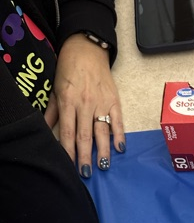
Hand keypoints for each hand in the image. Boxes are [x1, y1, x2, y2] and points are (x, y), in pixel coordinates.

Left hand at [45, 33, 125, 176]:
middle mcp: (85, 104)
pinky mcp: (114, 101)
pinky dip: (120, 135)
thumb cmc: (69, 69)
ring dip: (103, 150)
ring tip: (103, 166)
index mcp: (68, 102)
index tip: (69, 166)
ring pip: (102, 132)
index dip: (68, 151)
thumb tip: (45, 130)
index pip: (67, 132)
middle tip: (86, 173)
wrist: (87, 49)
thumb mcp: (55, 89)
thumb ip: (52, 111)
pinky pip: (118, 121)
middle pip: (84, 136)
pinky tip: (120, 148)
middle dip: (85, 156)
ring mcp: (101, 103)